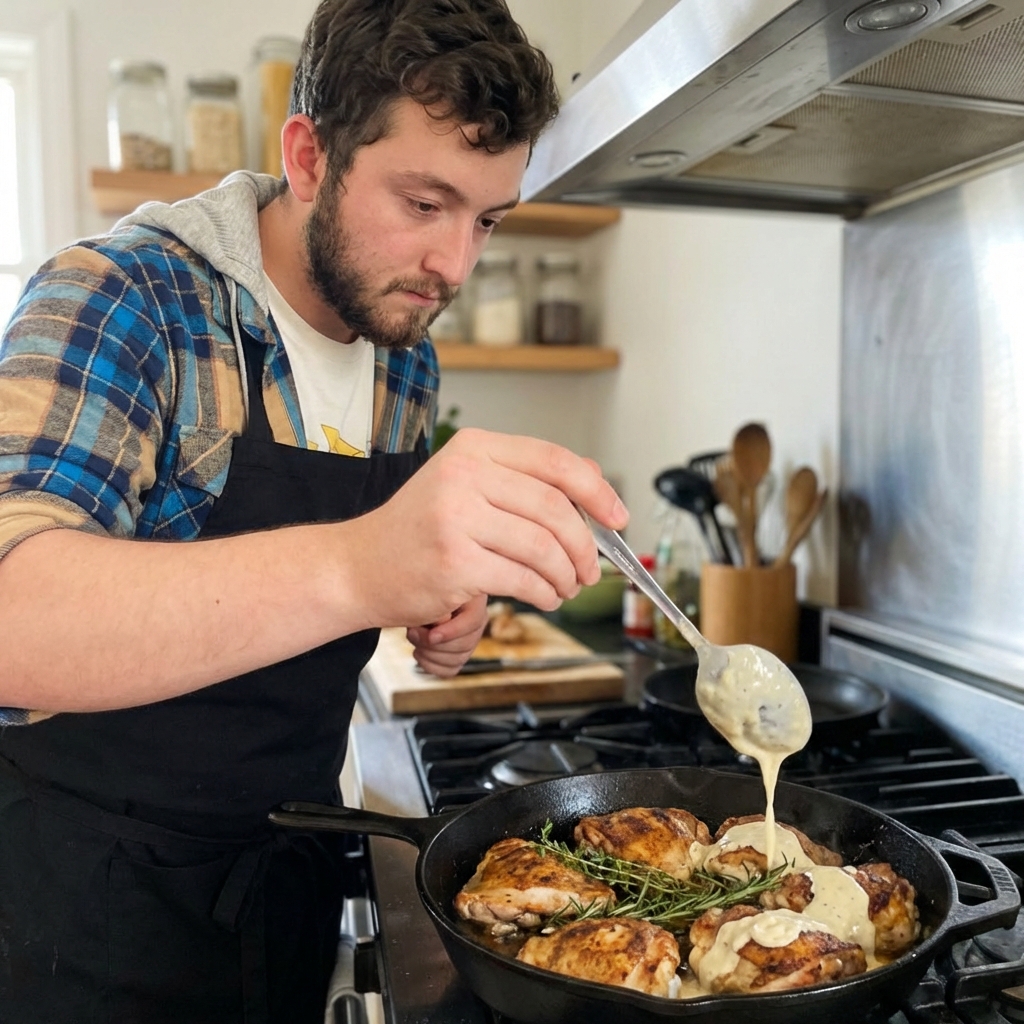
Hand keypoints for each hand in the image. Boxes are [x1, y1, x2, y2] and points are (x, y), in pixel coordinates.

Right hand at [342, 428, 627, 630]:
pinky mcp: (455, 563)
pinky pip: (524, 580)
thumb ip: (526, 480)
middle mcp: (465, 476)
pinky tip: (544, 597)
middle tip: (590, 569)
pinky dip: (545, 594)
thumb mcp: (468, 487)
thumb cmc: (417, 530)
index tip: (618, 517)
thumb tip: (594, 481)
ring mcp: (457, 519)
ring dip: (567, 575)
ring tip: (565, 587)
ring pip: (544, 548)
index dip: (597, 491)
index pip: (555, 462)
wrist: (359, 566)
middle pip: (556, 509)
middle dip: (586, 547)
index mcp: (474, 450)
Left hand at [406, 594, 487, 677]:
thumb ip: (438, 608)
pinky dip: (430, 665)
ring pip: (457, 659)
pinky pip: (450, 669)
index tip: (431, 635)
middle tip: (412, 632)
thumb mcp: (430, 595)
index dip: (451, 632)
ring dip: (429, 654)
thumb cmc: (423, 593)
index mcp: (474, 601)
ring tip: (414, 639)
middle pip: (466, 644)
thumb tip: (441, 623)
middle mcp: (478, 621)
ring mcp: (470, 641)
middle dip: (434, 644)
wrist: (417, 600)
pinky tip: (418, 652)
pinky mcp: (459, 656)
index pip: (473, 622)